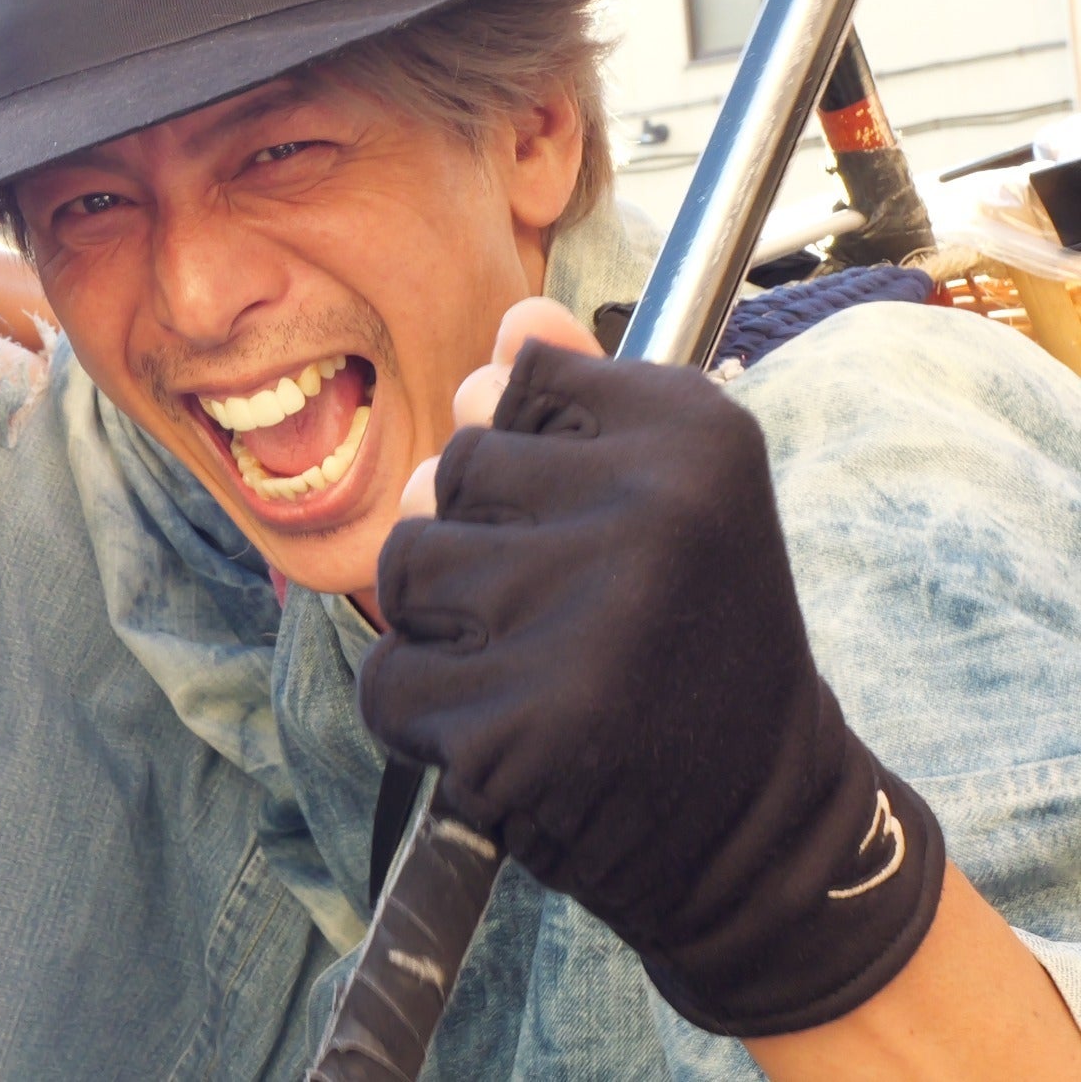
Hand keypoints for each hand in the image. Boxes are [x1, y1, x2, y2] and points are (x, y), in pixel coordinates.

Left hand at [361, 297, 945, 1037]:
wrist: (754, 826)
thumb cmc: (693, 644)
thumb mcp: (674, 501)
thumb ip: (585, 402)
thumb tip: (518, 317)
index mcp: (696, 432)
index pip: (510, 383)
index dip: (531, 466)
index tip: (601, 525)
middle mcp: (649, 511)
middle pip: (447, 472)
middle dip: (477, 545)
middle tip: (577, 616)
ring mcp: (583, 620)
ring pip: (407, 568)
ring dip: (444, 629)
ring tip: (542, 670)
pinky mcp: (519, 725)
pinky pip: (390, 681)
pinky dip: (427, 716)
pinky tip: (512, 735)